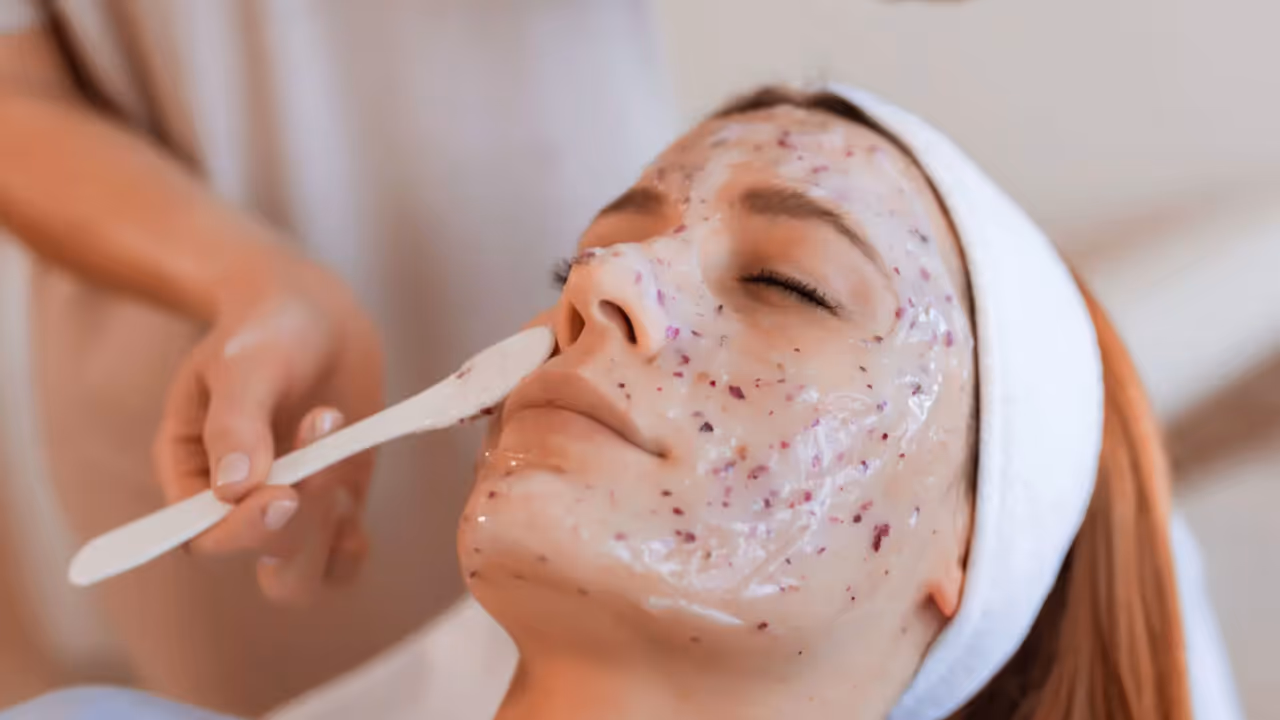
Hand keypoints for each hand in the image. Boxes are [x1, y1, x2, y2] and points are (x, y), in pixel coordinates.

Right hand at [152, 251, 383, 604]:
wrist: (315, 315)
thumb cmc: (266, 332)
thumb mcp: (244, 363)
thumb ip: (236, 422)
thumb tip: (233, 490)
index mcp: (189, 472)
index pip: (204, 536)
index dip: (245, 529)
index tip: (286, 489)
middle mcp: (235, 504)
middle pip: (260, 560)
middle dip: (296, 528)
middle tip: (322, 462)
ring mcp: (289, 509)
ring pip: (299, 574)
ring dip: (326, 532)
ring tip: (337, 455)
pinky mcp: (331, 505)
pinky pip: (338, 561)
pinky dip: (350, 548)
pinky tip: (352, 499)